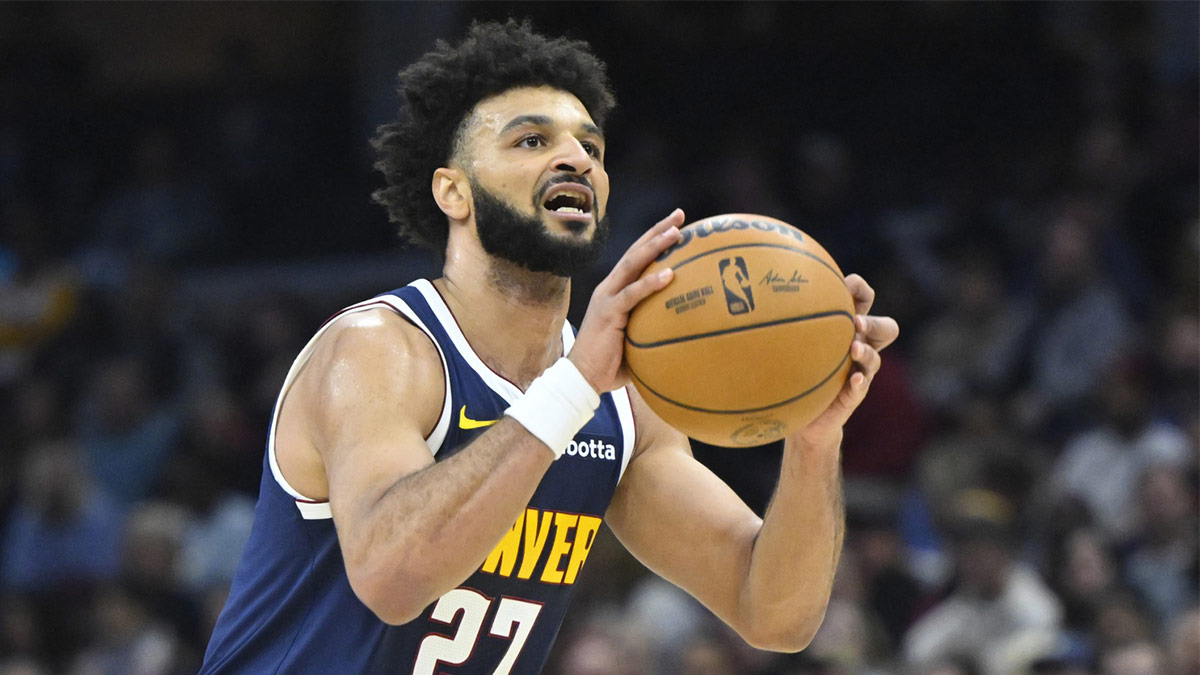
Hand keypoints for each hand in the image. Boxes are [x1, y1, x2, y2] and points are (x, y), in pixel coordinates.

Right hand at [568, 209, 685, 392]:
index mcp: (615, 292)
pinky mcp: (609, 313)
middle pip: (636, 251)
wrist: (581, 378)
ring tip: (676, 233)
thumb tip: (685, 335)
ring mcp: (608, 298)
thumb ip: (654, 331)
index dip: (654, 240)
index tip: (677, 225)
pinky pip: (632, 294)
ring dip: (655, 246)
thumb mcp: (636, 342)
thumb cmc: (610, 364)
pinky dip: (651, 283)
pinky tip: (670, 274)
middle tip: (680, 215)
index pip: (636, 259)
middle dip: (658, 231)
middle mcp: (610, 288)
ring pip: (633, 264)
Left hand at [796, 273, 898, 447]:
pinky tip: (854, 379)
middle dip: (873, 323)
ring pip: (875, 358)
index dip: (860, 289)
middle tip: (855, 322)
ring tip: (854, 349)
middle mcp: (857, 346)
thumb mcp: (785, 342)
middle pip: (885, 328)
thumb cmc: (791, 369)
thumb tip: (751, 294)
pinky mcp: (853, 394)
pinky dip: (860, 381)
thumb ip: (779, 320)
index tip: (845, 284)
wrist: (799, 414)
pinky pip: (862, 386)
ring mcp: (859, 371)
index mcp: (845, 328)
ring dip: (867, 351)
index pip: (863, 300)